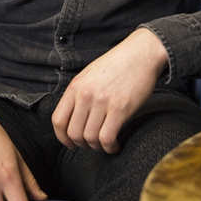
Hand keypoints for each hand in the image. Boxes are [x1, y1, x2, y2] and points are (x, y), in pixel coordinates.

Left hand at [52, 28, 168, 153]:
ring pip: (90, 138)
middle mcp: (86, 95)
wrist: (141, 53)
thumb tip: (73, 118)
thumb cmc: (117, 65)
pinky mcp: (120, 108)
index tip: (70, 143)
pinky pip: (107, 138)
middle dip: (82, 144)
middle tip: (92, 144)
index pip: (58, 120)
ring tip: (105, 144)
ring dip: (97, 147)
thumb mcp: (90, 75)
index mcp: (76, 86)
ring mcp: (102, 102)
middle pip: (74, 133)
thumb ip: (79, 94)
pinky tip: (115, 145)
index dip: (62, 137)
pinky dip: (109, 147)